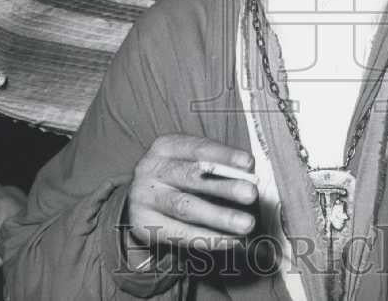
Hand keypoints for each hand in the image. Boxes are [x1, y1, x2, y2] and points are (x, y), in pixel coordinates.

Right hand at [127, 135, 257, 251]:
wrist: (137, 202)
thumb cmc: (175, 178)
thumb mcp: (188, 162)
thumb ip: (214, 166)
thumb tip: (248, 176)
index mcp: (165, 146)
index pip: (197, 148)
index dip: (224, 155)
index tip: (248, 163)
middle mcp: (151, 169)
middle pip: (190, 177)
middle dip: (223, 185)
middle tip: (251, 194)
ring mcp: (144, 197)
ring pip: (185, 207)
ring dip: (219, 216)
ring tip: (246, 224)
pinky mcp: (143, 225)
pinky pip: (180, 233)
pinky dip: (209, 238)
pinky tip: (231, 240)